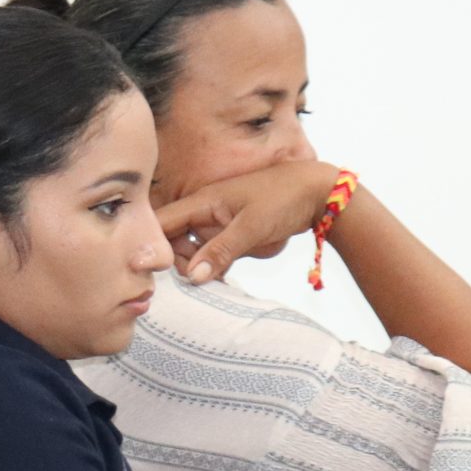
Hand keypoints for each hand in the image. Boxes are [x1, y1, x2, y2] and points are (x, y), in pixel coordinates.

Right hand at [155, 159, 340, 284]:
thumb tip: (191, 277)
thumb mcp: (252, 227)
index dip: (153, 246)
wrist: (318, 192)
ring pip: (190, 249)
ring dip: (197, 266)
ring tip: (214, 279)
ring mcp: (216, 222)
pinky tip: (222, 277)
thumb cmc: (285, 198)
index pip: (160, 223)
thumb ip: (220, 252)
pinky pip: (210, 252)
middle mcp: (203, 210)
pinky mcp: (228, 232)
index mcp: (202, 201)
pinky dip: (212, 266)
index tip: (160, 270)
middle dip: (179, 262)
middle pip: (171, 240)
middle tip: (199, 278)